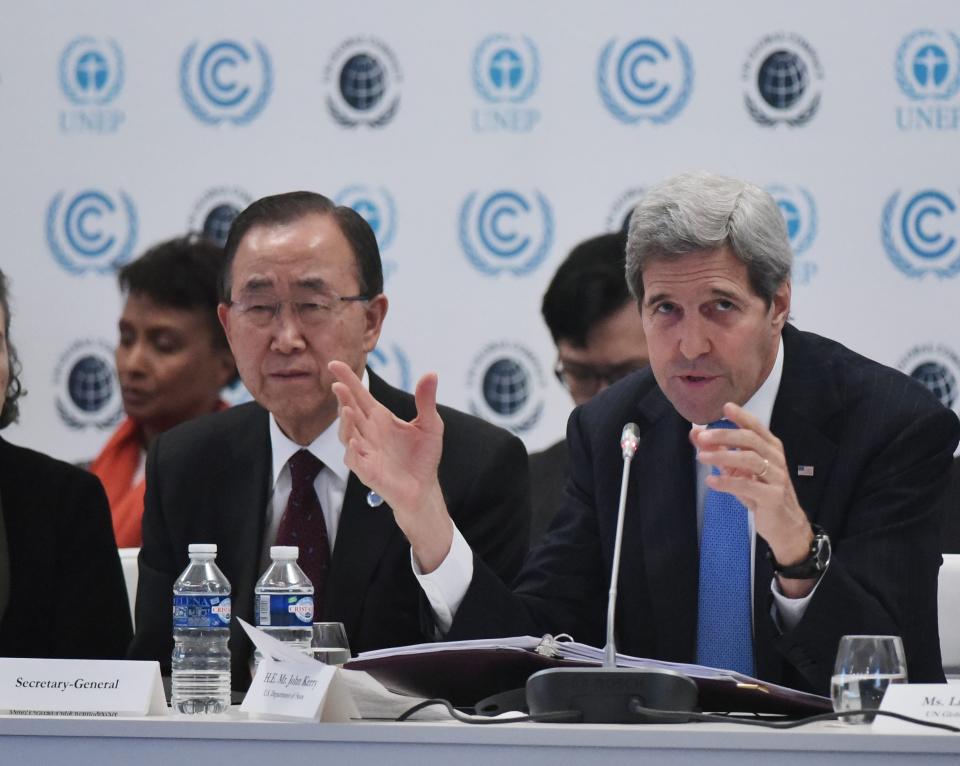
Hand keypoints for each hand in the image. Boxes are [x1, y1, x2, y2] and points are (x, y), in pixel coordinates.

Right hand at [328, 360, 453, 571]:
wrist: (424, 488)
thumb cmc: (423, 457)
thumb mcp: (430, 425)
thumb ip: (426, 401)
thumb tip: (431, 373)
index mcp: (380, 418)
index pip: (359, 394)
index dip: (347, 379)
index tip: (334, 363)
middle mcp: (368, 432)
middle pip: (350, 411)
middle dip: (343, 398)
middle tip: (338, 384)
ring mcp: (365, 451)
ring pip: (347, 434)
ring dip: (344, 422)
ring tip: (346, 408)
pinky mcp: (367, 471)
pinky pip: (354, 459)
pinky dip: (352, 450)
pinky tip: (353, 441)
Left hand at [690, 402, 815, 597]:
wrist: (785, 526)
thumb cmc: (760, 493)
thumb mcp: (738, 471)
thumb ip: (719, 451)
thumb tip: (696, 434)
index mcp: (770, 448)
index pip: (756, 427)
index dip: (742, 417)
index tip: (725, 407)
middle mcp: (776, 459)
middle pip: (751, 440)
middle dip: (725, 436)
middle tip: (702, 436)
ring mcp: (777, 478)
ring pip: (750, 460)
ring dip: (723, 457)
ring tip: (701, 457)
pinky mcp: (773, 497)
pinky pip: (748, 486)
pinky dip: (727, 482)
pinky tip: (711, 481)